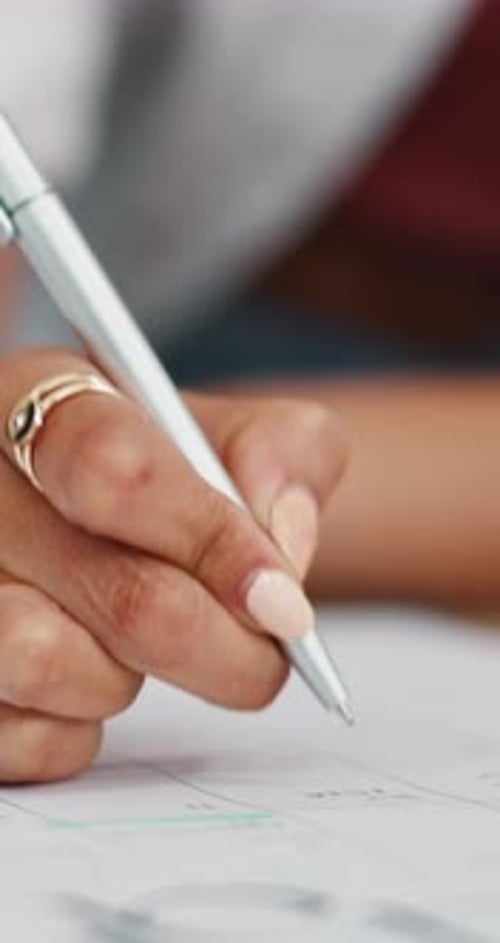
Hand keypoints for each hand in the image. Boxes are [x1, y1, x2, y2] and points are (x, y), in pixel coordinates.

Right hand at [0, 348, 346, 782]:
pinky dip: (73, 730)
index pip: (115, 468)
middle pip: (114, 590)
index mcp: (38, 399)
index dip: (212, 541)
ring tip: (133, 645)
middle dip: (220, 645)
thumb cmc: (164, 472)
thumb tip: (281, 549)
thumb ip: (284, 452)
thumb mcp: (232, 433)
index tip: (284, 604)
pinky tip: (79, 680)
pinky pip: (23, 735)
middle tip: (264, 655)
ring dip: (124, 679)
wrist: (103, 523)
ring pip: (48, 663)